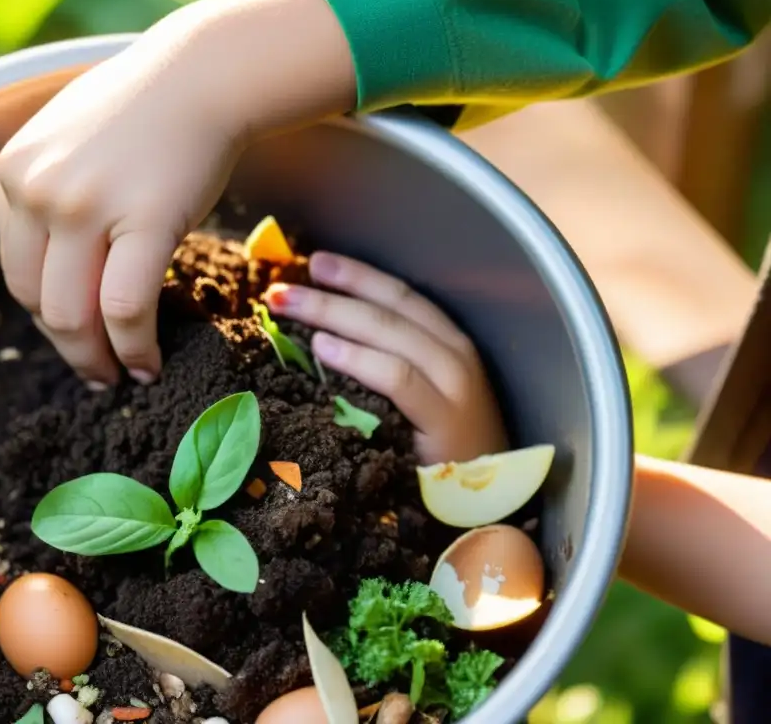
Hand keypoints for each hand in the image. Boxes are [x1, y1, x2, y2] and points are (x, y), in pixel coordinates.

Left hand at [0, 0, 354, 385]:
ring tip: (124, 376)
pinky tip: (151, 364)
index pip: (17, 272)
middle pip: (39, 302)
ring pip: (75, 316)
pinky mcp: (145, 220)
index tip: (77, 337)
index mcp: (14, 172)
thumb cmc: (145, 109)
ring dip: (98, 360)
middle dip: (71, 350)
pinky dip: (136, 348)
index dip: (47, 318)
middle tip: (99, 374)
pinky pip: (127, 308)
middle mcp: (39, 190)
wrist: (203, 75)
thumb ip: (50, 194)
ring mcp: (86, 206)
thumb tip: (56, 263)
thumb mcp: (69, 142)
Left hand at [264, 252, 506, 463]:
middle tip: (282, 286)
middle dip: (333, 292)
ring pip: (389, 333)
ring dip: (333, 313)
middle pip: (388, 309)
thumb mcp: (423, 401)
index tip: (316, 262)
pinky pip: (396, 378)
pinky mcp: (444, 423)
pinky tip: (322, 348)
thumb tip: (322, 338)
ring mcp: (454, 388)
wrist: (490, 509)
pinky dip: (357, 358)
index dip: (358, 276)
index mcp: (449, 345)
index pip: (400, 298)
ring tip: (288, 306)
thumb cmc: (445, 455)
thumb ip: (388, 368)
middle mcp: (456, 357)